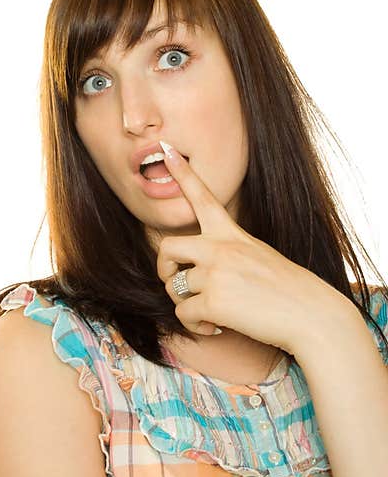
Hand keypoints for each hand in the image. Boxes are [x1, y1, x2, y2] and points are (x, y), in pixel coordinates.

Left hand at [154, 140, 343, 353]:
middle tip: (176, 281)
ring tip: (211, 313)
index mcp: (232, 234)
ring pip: (173, 288)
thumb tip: (193, 272)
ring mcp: (216, 273)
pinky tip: (215, 326)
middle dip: (163, 267)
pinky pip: (183, 314)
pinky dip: (195, 325)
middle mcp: (220, 248)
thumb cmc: (286, 289)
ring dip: (186, 305)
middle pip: (167, 247)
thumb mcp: (257, 256)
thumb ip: (226, 254)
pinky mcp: (213, 301)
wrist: (312, 315)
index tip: (165, 149)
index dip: (183, 174)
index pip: (203, 198)